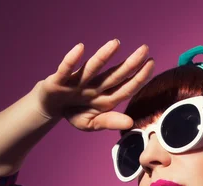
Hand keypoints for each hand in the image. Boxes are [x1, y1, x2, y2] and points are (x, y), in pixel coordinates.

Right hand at [32, 40, 154, 130]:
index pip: (126, 88)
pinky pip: (66, 69)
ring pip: (93, 68)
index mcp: (105, 99)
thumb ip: (110, 122)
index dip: (139, 78)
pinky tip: (80, 48)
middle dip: (130, 64)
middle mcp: (95, 86)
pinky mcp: (60, 79)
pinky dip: (72, 60)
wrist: (51, 107)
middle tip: (144, 49)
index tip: (151, 64)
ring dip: (103, 56)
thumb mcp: (92, 123)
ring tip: (116, 43)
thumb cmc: (75, 112)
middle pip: (115, 75)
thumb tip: (130, 123)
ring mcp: (79, 81)